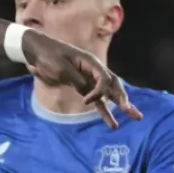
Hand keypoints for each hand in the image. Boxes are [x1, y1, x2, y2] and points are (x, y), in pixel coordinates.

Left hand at [22, 30, 142, 128]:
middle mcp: (93, 69)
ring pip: (109, 93)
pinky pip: (97, 99)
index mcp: (90, 61)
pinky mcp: (81, 85)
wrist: (37, 50)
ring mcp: (89, 77)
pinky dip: (104, 109)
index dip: (99, 91)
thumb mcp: (61, 68)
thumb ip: (76, 80)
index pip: (104, 78)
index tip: (86, 101)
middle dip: (123, 98)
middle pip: (114, 84)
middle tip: (130, 111)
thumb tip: (88, 92)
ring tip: (137, 117)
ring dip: (121, 105)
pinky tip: (112, 122)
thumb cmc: (48, 56)